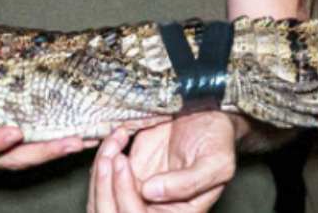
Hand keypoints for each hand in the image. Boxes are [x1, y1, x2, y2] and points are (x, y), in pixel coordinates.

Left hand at [88, 113, 235, 212]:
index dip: (126, 197)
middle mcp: (154, 207)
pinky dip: (104, 154)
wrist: (207, 114)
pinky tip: (118, 135)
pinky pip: (103, 173)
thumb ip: (188, 183)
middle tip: (111, 155)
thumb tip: (150, 193)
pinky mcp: (127, 170)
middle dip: (105, 186)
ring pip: (102, 197)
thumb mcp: (216, 163)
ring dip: (100, 171)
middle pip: (113, 212)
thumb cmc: (217, 140)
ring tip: (114, 142)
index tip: (123, 162)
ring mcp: (137, 189)